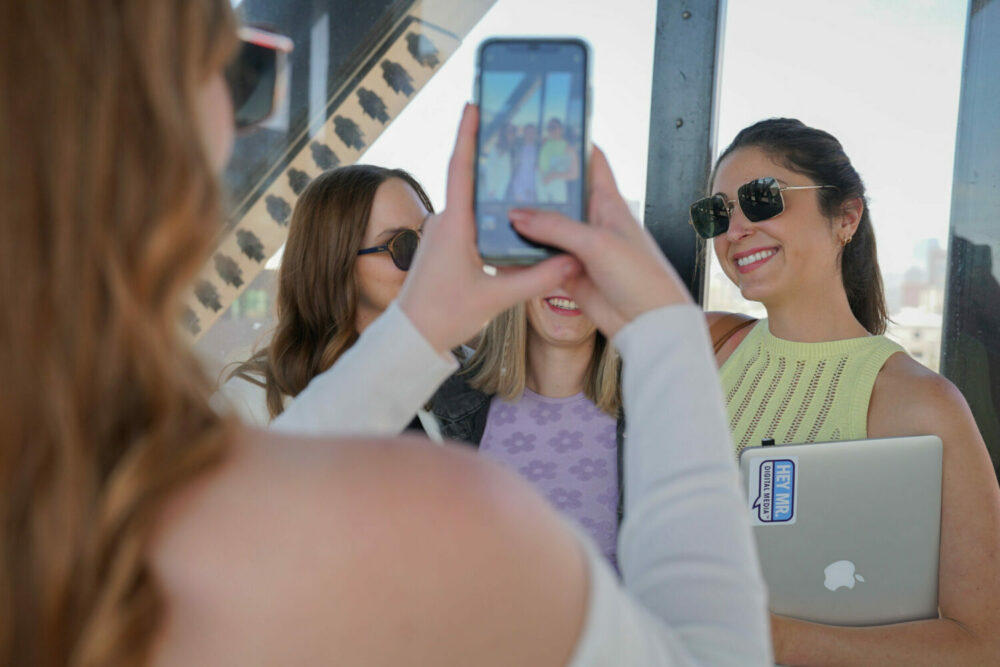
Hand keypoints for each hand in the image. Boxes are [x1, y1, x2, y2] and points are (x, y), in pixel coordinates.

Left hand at [397, 105, 579, 353]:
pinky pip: (468, 219)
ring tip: (519, 169)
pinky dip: (487, 211)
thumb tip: (572, 261)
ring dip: (490, 185)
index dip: (468, 135)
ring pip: (470, 201)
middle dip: (489, 154)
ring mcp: (442, 233)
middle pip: (469, 178)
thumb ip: (536, 278)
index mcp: (454, 225)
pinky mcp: (444, 246)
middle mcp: (445, 222)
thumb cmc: (444, 315)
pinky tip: (509, 214)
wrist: (411, 337)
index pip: (461, 168)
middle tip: (513, 131)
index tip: (475, 105)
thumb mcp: (496, 298)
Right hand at [508, 147, 690, 338]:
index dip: (572, 142)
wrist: (648, 325)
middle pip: (560, 195)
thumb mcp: (597, 244)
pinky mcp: (569, 273)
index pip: (592, 161)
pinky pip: (540, 260)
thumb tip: (516, 215)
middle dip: (534, 185)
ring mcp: (579, 248)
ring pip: (545, 229)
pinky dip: (522, 256)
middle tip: (502, 171)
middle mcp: (593, 221)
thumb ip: (555, 227)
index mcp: (609, 202)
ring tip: (492, 209)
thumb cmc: (640, 277)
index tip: (545, 130)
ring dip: (524, 224)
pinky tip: (501, 250)